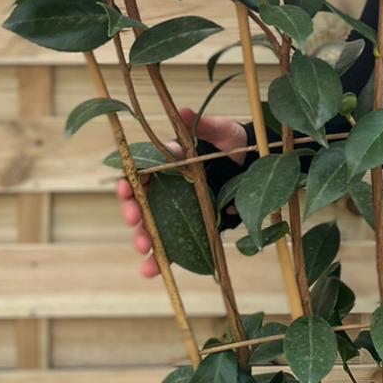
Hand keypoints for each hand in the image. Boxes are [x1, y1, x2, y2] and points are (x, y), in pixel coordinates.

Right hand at [115, 107, 247, 277]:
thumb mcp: (223, 132)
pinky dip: (159, 260)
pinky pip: (171, 247)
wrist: (257, 168)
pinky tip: (152, 271)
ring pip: (151, 227)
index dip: (128, 181)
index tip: (125, 190)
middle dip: (133, 213)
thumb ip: (203, 125)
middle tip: (134, 221)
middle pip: (141, 203)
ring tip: (143, 249)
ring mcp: (178, 211)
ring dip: (143, 239)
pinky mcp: (190, 229)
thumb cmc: (236, 146)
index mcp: (169, 163)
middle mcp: (168, 188)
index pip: (140, 172)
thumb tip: (182, 110)